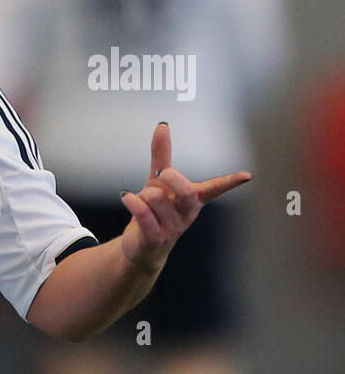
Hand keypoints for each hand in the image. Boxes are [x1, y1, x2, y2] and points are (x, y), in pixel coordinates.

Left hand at [119, 122, 249, 272]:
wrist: (140, 247)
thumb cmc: (154, 211)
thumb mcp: (158, 182)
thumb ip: (162, 155)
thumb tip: (163, 126)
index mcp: (193, 200)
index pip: (215, 189)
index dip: (229, 182)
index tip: (246, 175)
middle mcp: (186, 214)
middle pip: (187, 192)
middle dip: (172, 178)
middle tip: (161, 174)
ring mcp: (172, 228)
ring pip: (157, 199)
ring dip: (143, 194)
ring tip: (140, 199)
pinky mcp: (155, 238)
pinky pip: (144, 214)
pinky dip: (133, 202)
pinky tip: (127, 197)